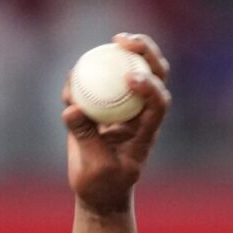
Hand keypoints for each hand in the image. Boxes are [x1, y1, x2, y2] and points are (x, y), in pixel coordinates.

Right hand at [62, 33, 170, 216]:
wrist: (98, 193)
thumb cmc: (104, 185)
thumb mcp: (96, 165)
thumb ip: (86, 136)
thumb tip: (72, 108)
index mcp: (147, 130)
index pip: (159, 103)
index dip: (151, 86)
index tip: (131, 79)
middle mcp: (139, 113)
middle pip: (152, 73)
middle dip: (145, 51)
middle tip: (123, 40)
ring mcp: (121, 106)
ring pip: (128, 70)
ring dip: (121, 52)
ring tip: (109, 42)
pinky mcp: (101, 106)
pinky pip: (96, 82)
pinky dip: (86, 75)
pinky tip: (73, 76)